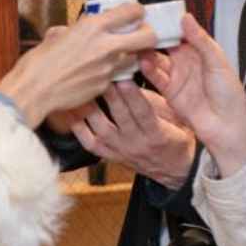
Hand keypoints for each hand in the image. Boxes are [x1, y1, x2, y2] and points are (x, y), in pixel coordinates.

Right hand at [0, 3, 157, 127]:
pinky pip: (116, 75)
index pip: (131, 12)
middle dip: (148, 34)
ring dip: (129, 55)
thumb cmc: (38, 62)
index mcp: (92, 26)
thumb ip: (76, 28)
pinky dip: (110, 72)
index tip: (135, 13)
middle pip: (147, 36)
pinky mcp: (105, 85)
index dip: (137, 12)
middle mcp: (106, 45)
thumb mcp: (55, 35)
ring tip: (113, 55)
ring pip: (134, 58)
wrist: (33, 91)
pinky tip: (95, 72)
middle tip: (141, 34)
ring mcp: (108, 67)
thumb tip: (84, 23)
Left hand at [71, 81, 196, 188]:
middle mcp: (136, 144)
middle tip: (100, 74)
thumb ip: (154, 101)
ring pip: (101, 129)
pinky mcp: (109, 156)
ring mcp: (120, 151)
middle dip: (110, 94)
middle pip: (120, 117)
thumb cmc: (175, 137)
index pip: (143, 112)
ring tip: (82, 89)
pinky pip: (89, 142)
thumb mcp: (174, 118)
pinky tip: (70, 111)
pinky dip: (77, 127)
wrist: (174, 170)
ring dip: (90, 108)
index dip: (132, 95)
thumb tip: (132, 79)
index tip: (124, 77)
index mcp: (157, 134)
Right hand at [139, 15, 245, 175]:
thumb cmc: (230, 95)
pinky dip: (147, 71)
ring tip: (135, 45)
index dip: (166, 23)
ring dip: (146, 53)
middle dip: (151, 37)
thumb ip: (200, 40)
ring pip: (156, 61)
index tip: (152, 14)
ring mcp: (176, 77)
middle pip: (164, 45)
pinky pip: (155, 78)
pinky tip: (141, 63)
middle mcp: (185, 62)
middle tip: (136, 28)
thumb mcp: (217, 62)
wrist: (227, 127)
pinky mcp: (169, 92)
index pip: (179, 32)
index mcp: (200, 51)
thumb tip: (186, 18)